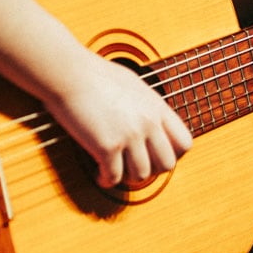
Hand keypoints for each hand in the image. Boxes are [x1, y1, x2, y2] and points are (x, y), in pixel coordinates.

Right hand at [49, 50, 193, 188]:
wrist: (69, 72)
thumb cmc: (93, 74)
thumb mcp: (132, 85)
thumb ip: (145, 106)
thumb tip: (148, 121)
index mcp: (156, 107)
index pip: (184, 142)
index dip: (172, 154)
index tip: (156, 156)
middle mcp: (148, 122)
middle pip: (167, 164)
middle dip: (152, 170)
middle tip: (135, 166)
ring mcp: (130, 135)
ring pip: (141, 175)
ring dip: (127, 177)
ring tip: (115, 171)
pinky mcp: (108, 146)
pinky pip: (114, 177)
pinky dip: (106, 180)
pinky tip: (99, 174)